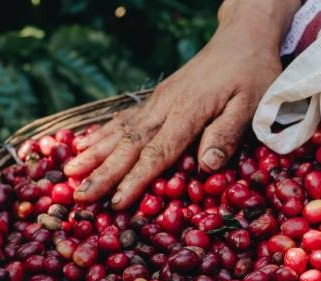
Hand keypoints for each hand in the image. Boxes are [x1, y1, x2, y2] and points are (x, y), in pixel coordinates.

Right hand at [64, 0, 299, 208]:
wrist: (242, 38)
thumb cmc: (252, 75)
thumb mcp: (252, 105)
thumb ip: (228, 134)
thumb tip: (207, 167)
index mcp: (188, 112)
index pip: (157, 153)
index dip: (135, 180)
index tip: (115, 202)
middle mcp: (165, 107)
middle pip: (129, 145)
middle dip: (102, 173)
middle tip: (78, 196)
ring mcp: (157, 102)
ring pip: (120, 131)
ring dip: (93, 153)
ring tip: (68, 172)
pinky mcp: (156, 99)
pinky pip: (124, 119)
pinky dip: (102, 134)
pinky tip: (84, 145)